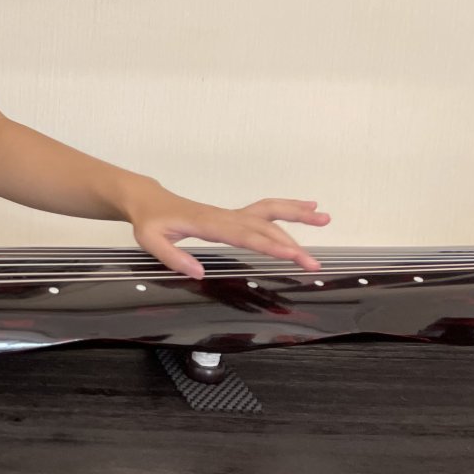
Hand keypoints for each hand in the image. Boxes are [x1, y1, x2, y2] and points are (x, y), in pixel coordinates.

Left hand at [127, 193, 330, 278]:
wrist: (148, 201)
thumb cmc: (150, 221)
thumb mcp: (151, 240)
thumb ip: (172, 257)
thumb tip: (197, 272)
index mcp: (207, 224)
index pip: (243, 236)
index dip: (267, 245)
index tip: (291, 254)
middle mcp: (224, 217)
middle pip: (263, 228)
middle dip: (290, 244)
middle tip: (314, 262)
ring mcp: (231, 214)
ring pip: (269, 212)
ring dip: (297, 215)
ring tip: (325, 218)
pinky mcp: (233, 216)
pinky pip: (264, 210)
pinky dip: (287, 208)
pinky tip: (308, 207)